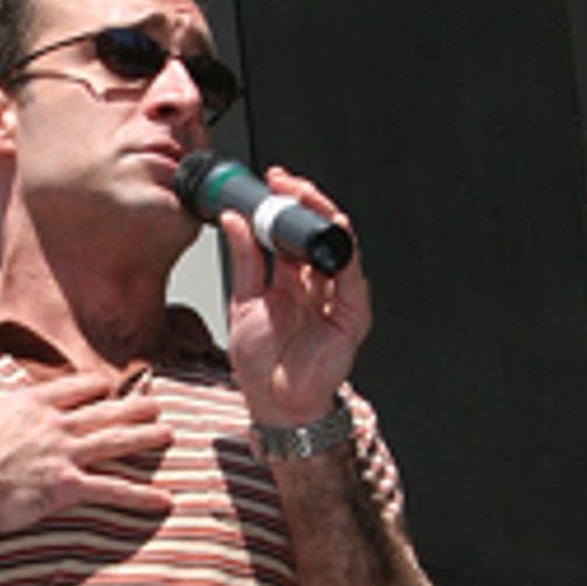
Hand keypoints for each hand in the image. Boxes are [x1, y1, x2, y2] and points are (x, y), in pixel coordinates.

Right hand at [0, 366, 172, 535]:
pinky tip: (164, 499)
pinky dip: (140, 495)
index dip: (91, 387)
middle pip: (102, 413)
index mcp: (27, 405)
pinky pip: (112, 490)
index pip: (68, 390)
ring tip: (169, 433)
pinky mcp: (65, 487)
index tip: (107, 384)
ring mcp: (62, 454)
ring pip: (114, 443)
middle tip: (156, 404)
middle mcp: (52, 425)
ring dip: (144, 438)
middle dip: (132, 408)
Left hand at [220, 167, 370, 425]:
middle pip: (315, 230)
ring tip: (302, 197)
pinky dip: (344, 248)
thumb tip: (234, 220)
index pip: (290, 230)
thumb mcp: (244, 302)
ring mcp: (335, 295)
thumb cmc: (262, 365)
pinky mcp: (351, 312)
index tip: (269, 181)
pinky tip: (333, 228)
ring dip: (321, 215)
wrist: (275, 404)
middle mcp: (314, 282)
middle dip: (303, 200)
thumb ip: (244, 260)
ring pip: (336, 243)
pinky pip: (352, 273)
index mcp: (289, 278)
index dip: (282, 203)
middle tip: (284, 183)